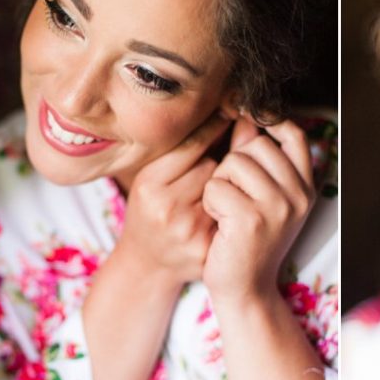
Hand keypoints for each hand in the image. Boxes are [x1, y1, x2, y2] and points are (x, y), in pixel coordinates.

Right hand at [117, 111, 230, 285]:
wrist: (147, 265)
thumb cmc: (151, 211)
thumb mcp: (154, 177)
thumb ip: (187, 148)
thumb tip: (232, 114)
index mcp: (150, 183)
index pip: (193, 145)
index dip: (214, 128)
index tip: (229, 115)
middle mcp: (167, 207)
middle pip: (214, 167)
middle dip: (217, 166)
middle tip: (206, 175)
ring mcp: (189, 230)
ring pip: (226, 190)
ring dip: (226, 188)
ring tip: (210, 197)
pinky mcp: (206, 248)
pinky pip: (231, 214)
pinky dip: (231, 210)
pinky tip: (223, 215)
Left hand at [201, 116, 314, 305]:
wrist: (244, 288)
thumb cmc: (246, 240)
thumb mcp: (260, 197)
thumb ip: (254, 158)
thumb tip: (242, 115)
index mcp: (305, 187)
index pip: (295, 136)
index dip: (270, 121)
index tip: (246, 117)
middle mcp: (298, 195)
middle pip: (256, 145)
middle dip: (234, 163)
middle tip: (233, 196)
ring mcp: (278, 207)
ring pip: (234, 163)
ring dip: (219, 183)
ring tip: (226, 211)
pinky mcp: (252, 219)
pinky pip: (217, 186)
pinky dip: (210, 202)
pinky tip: (220, 224)